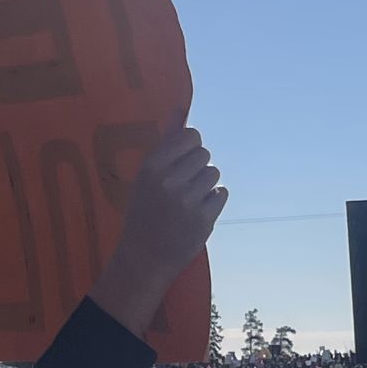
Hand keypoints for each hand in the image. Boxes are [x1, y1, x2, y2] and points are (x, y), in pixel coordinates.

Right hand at [90, 121, 224, 339]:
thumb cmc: (144, 212)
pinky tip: (197, 212)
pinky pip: (222, 195)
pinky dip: (213, 202)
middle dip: (197, 168)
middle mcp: (169, 181)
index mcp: (151, 167)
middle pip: (204, 154)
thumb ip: (166, 142)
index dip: (190, 147)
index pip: (190, 136)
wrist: (144, 259)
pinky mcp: (205, 219)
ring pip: (214, 174)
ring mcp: (188, 201)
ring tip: (189, 200)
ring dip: (206, 185)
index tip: (182, 162)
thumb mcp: (146, 176)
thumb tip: (181, 108)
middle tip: (183, 186)